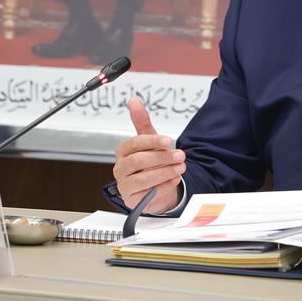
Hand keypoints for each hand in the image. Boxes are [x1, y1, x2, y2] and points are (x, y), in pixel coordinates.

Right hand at [112, 97, 184, 212]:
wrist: (155, 186)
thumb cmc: (150, 161)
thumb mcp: (149, 140)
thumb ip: (142, 121)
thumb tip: (134, 100)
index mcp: (123, 151)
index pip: (134, 144)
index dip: (152, 141)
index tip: (168, 140)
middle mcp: (121, 168)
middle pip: (139, 161)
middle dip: (162, 157)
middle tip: (180, 155)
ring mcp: (125, 185)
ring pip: (144, 178)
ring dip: (165, 172)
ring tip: (181, 167)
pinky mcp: (133, 200)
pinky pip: (149, 194)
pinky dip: (164, 186)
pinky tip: (175, 180)